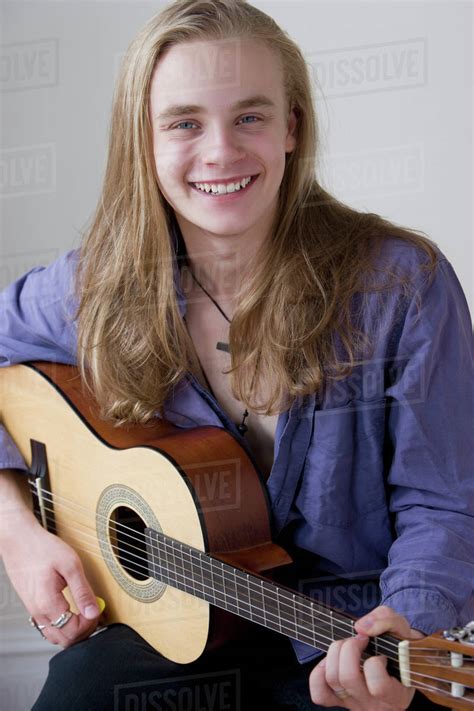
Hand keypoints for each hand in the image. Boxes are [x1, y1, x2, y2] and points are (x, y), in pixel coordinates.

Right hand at [1, 514, 101, 647]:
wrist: (19, 540)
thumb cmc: (42, 548)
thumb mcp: (70, 565)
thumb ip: (83, 591)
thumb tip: (94, 611)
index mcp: (48, 603)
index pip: (73, 632)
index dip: (90, 625)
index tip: (98, 610)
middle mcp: (38, 612)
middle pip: (64, 640)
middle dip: (83, 631)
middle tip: (94, 613)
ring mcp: (33, 611)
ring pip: (55, 636)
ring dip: (72, 629)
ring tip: (84, 612)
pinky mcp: (32, 606)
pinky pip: (48, 626)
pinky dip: (62, 625)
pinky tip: (71, 610)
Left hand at [308, 605, 424, 709]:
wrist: (402, 663)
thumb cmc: (401, 647)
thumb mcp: (402, 628)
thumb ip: (386, 620)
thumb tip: (361, 627)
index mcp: (395, 695)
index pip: (378, 686)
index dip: (375, 662)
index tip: (381, 652)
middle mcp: (374, 705)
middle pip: (348, 678)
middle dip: (349, 649)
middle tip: (360, 640)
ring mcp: (355, 704)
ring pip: (333, 680)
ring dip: (335, 653)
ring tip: (347, 646)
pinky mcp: (339, 701)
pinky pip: (320, 694)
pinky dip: (319, 673)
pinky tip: (331, 661)